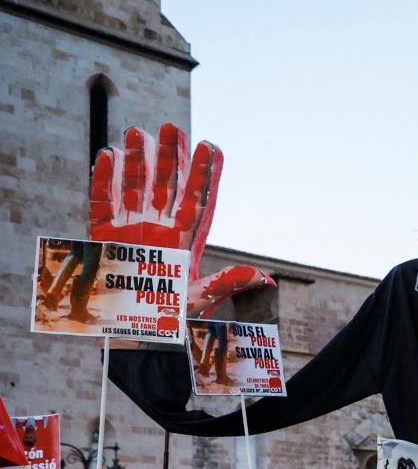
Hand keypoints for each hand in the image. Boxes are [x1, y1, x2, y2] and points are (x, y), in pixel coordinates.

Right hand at [88, 124, 274, 317]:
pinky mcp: (103, 240)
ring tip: (138, 131)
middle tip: (172, 125)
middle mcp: (160, 231)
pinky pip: (102, 205)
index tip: (211, 146)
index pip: (198, 201)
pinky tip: (107, 157)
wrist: (136, 342)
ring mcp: (131, 233)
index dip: (204, 175)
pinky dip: (103, 182)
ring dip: (135, 161)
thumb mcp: (203, 301)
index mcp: (186, 242)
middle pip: (166, 187)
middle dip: (169, 157)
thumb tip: (265, 278)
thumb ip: (228, 283)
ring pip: (134, 189)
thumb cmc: (173, 323)